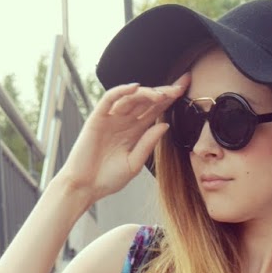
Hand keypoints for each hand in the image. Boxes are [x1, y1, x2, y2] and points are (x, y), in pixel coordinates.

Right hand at [57, 77, 188, 201]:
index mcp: (135, 132)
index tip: (185, 90)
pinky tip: (135, 88)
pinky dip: (121, 91)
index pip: (155, 110)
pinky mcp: (97, 118)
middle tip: (181, 85)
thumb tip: (165, 125)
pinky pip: (109, 99)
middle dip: (163, 92)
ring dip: (146, 93)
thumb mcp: (134, 164)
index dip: (169, 100)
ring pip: (131, 98)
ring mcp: (111, 118)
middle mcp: (124, 121)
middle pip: (146, 100)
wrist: (85, 187)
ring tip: (161, 94)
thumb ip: (148, 144)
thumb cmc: (107, 179)